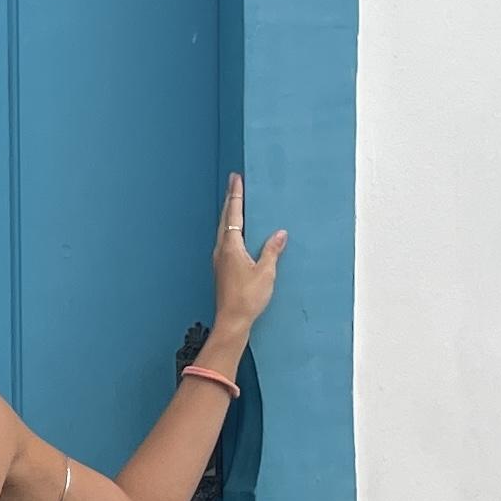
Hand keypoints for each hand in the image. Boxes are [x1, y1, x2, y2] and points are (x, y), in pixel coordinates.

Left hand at [210, 175, 286, 339]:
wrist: (232, 321)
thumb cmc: (247, 298)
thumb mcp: (266, 272)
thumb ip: (272, 250)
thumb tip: (280, 234)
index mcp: (231, 247)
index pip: (234, 214)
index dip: (236, 196)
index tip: (236, 179)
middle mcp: (221, 250)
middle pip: (226, 219)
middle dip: (231, 200)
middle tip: (235, 184)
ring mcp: (220, 260)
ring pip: (224, 230)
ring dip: (230, 215)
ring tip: (236, 203)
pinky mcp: (222, 269)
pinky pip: (226, 242)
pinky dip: (231, 230)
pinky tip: (238, 234)